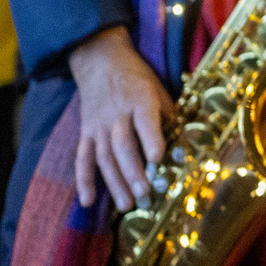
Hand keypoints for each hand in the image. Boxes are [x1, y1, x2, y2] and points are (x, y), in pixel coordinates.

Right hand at [71, 26, 174, 211]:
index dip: (151, 139)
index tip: (158, 158)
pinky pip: (82, 158)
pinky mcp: (86, 132)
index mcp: (139, 100)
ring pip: (104, 157)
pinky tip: (88, 201)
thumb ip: (168, 114)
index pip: (145, 121)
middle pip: (123, 146)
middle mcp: (117, 114)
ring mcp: (99, 125)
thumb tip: (183, 143)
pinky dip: (83, 180)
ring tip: (127, 204)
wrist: (100, 60)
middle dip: (133, 171)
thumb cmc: (136, 78)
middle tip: (144, 194)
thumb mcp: (158, 88)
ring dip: (115, 182)